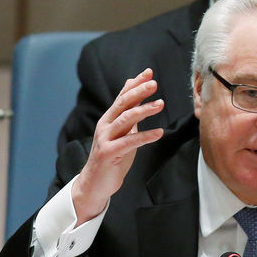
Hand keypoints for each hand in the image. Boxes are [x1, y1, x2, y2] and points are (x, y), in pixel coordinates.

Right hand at [72, 68, 164, 223]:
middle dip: (139, 91)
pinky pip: (130, 142)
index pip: (123, 96)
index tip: (149, 72)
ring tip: (160, 104)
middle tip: (154, 83)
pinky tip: (159, 133)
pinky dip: (146, 136)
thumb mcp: (122, 133)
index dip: (135, 84)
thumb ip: (128, 115)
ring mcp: (106, 138)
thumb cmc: (113, 157)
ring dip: (144, 110)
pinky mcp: (110, 153)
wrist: (96, 183)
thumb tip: (135, 96)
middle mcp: (106, 125)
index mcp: (109, 119)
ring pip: (126, 120)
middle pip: (123, 103)